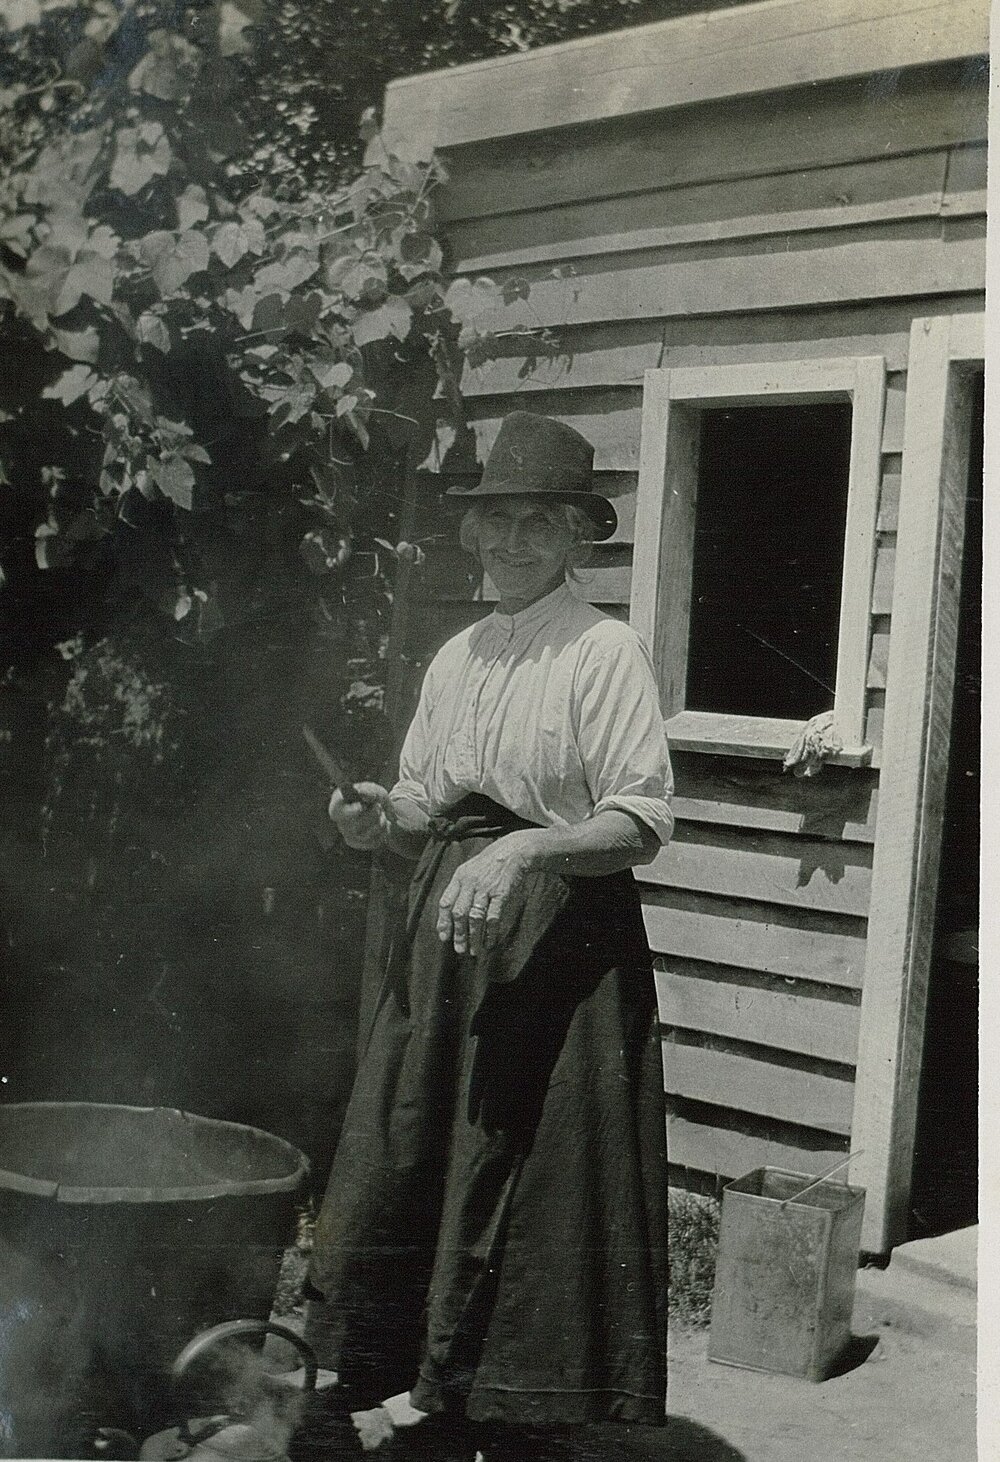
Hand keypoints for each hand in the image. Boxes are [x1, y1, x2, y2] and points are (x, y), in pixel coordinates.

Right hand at [329, 782, 388, 849]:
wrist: (385, 811)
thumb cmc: (373, 798)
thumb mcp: (373, 789)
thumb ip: (368, 791)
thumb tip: (364, 794)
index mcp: (338, 805)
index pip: (336, 812)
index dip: (349, 811)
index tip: (362, 806)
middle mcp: (340, 822)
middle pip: (356, 823)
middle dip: (373, 813)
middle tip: (378, 806)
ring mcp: (348, 835)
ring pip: (368, 833)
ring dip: (380, 821)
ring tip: (381, 814)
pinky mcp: (359, 844)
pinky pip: (374, 841)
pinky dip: (383, 831)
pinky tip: (381, 824)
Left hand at [437, 830, 538, 956]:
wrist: (514, 850)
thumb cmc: (490, 863)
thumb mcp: (470, 869)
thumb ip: (460, 888)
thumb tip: (451, 913)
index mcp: (460, 877)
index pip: (446, 902)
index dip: (443, 922)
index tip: (444, 937)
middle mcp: (470, 883)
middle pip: (459, 913)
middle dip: (458, 934)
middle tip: (459, 950)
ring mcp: (486, 888)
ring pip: (475, 918)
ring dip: (473, 937)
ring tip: (474, 951)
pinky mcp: (501, 893)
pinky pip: (493, 917)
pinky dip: (491, 932)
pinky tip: (490, 943)